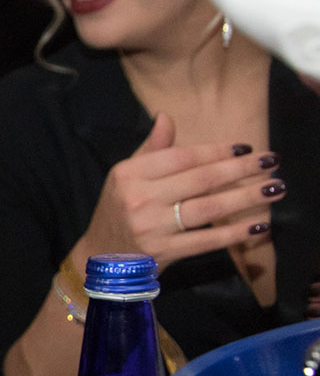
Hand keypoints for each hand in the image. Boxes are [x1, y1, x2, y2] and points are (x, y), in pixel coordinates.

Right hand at [78, 114, 282, 269]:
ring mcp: (152, 226)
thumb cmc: (118, 211)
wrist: (101, 258)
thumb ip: (151, 149)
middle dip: (240, 169)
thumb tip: (166, 117)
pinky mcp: (163, 251)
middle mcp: (139, 197)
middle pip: (200, 179)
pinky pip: (206, 240)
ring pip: (208, 208)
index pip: (181, 157)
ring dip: (245, 197)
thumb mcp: (125, 176)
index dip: (216, 151)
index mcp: (129, 173)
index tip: (246, 148)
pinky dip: (234, 233)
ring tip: (274, 188)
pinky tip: (258, 225)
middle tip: (272, 162)